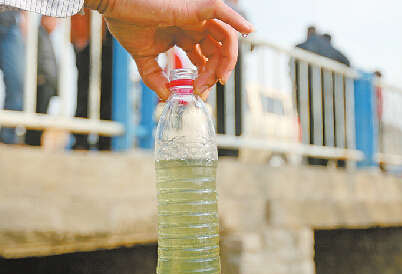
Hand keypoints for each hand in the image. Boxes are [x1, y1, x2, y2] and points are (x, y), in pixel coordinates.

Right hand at [85, 0, 252, 99]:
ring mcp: (196, 15)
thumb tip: (167, 96)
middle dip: (215, 73)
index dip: (205, 76)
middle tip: (205, 89)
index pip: (206, 57)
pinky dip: (238, 20)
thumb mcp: (143, 56)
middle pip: (218, 51)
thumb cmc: (125, 21)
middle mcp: (194, 24)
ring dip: (226, 60)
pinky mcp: (195, 6)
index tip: (197, 91)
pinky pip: (222, 11)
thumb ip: (155, 77)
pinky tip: (249, 30)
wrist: (111, 3)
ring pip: (225, 37)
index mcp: (184, 34)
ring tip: (219, 79)